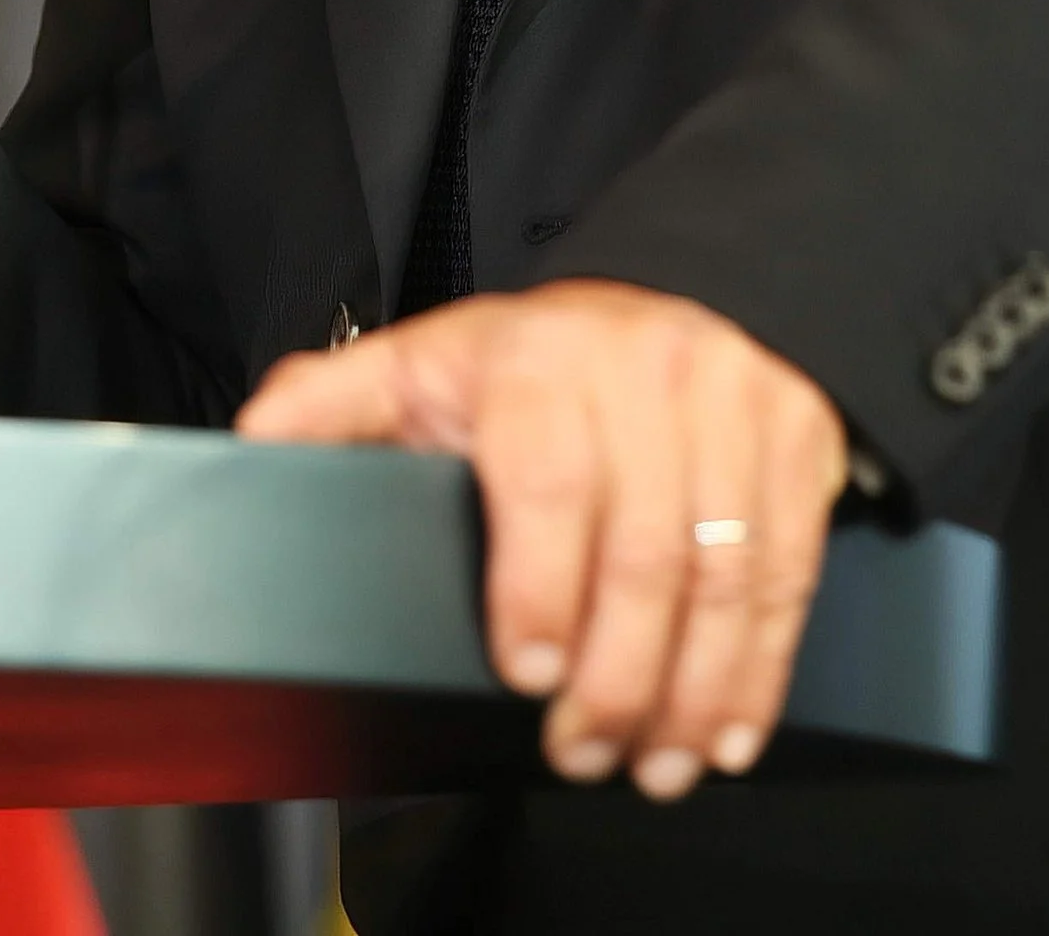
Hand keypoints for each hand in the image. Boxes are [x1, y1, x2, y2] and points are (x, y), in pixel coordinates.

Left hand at [239, 279, 848, 797]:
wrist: (687, 285)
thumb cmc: (544, 356)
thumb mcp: (430, 359)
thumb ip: (336, 406)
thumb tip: (251, 446)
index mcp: (541, 359)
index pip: (547, 479)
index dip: (540, 588)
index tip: (529, 673)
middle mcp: (647, 372)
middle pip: (643, 548)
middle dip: (615, 678)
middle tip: (583, 754)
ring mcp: (734, 402)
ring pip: (723, 570)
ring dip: (690, 690)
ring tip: (653, 762)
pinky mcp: (797, 439)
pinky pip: (790, 567)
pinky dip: (762, 665)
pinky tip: (728, 728)